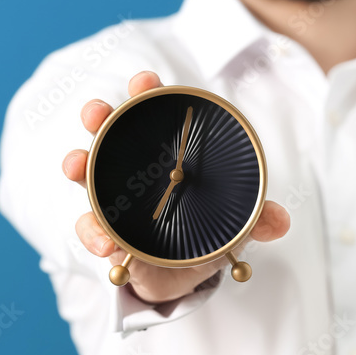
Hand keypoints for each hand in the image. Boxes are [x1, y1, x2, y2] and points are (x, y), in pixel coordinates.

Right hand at [62, 71, 290, 303]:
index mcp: (166, 151)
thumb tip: (279, 222)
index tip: (145, 82)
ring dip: (78, 163)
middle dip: (100, 116)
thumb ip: (255, 220)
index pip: (154, 111)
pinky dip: (94, 233)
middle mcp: (133, 166)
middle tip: (97, 112)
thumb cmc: (206, 228)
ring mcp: (113, 195)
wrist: (184, 272)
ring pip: (87, 171)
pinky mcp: (104, 230)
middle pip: (110, 131)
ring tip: (76, 165)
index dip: (146, 92)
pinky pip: (90, 226)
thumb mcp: (234, 223)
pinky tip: (105, 243)